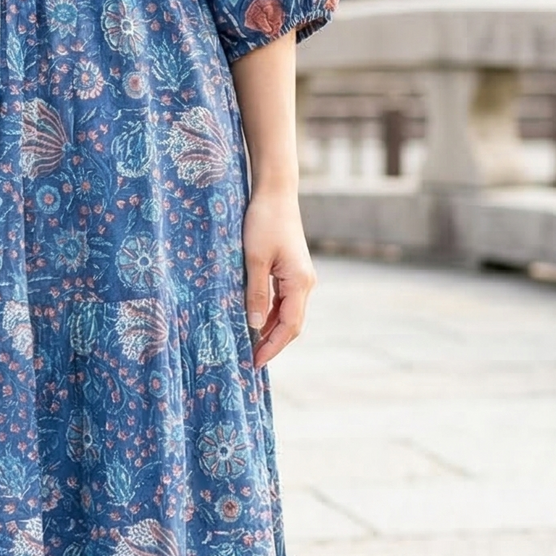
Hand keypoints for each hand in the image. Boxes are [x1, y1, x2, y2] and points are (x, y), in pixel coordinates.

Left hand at [242, 187, 316, 367]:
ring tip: (250, 344)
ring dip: (271, 329)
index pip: (289, 327)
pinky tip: (255, 320)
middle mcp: (305, 283)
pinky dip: (271, 313)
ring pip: (288, 313)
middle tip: (250, 360)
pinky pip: (283, 300)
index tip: (255, 363)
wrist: (275, 193)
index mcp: (299, 283)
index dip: (272, 346)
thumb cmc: (264, 222)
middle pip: (292, 324)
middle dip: (273, 343)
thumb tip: (254, 325)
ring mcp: (300, 277)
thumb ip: (255, 293)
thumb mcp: (254, 259)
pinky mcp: (292, 270)